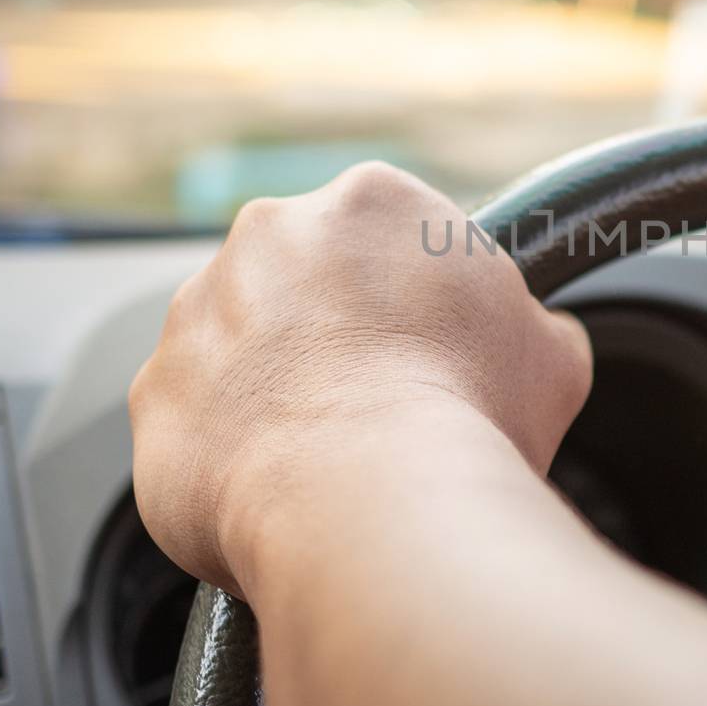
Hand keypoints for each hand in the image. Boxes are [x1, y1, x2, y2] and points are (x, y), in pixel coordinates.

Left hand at [129, 163, 592, 595]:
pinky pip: (196, 422)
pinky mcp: (154, 393)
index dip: (414, 301)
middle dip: (335, 335)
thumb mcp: (552, 355)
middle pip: (305, 280)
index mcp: (373, 202)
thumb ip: (531, 324)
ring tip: (331, 458)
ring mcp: (198, 310)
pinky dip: (230, 454)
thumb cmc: (467, 418)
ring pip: (240, 346)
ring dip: (275, 389)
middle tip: (383, 403)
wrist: (372, 503)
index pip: (390, 236)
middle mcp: (271, 233)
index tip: (429, 348)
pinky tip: (283, 490)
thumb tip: (532, 336)